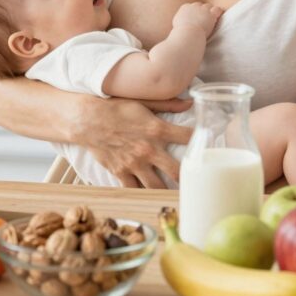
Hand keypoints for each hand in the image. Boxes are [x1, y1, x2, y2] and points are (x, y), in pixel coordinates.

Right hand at [77, 98, 191, 188]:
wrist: (86, 119)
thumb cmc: (115, 107)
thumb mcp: (143, 101)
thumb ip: (168, 103)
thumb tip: (190, 102)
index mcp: (157, 129)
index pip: (188, 137)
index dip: (202, 141)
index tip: (209, 147)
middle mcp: (148, 149)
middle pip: (177, 171)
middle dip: (189, 178)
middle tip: (198, 182)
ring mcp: (134, 164)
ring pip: (157, 186)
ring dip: (167, 191)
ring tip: (177, 195)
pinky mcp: (121, 172)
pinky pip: (135, 189)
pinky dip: (143, 192)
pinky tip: (150, 195)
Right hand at [172, 2, 222, 37]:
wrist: (188, 35)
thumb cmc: (181, 33)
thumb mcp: (177, 24)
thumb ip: (181, 19)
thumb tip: (182, 21)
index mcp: (184, 7)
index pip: (191, 6)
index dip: (194, 13)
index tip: (195, 19)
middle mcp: (194, 6)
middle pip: (200, 5)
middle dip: (201, 11)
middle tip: (203, 20)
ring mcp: (203, 9)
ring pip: (208, 6)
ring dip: (209, 12)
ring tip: (210, 20)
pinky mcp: (211, 15)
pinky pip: (217, 9)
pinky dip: (218, 12)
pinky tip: (217, 18)